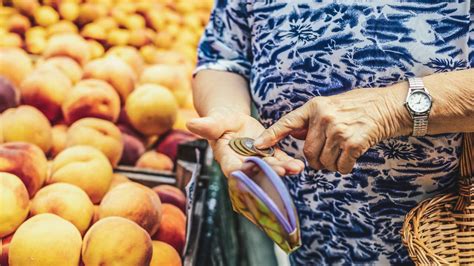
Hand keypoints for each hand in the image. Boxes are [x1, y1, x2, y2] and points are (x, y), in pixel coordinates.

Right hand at [186, 107, 304, 176]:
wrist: (233, 124)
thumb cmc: (221, 123)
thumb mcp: (215, 122)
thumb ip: (207, 126)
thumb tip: (190, 123)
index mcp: (227, 158)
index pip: (233, 168)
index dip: (242, 171)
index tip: (250, 168)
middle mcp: (243, 165)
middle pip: (256, 172)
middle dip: (268, 173)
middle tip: (281, 171)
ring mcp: (258, 163)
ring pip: (271, 169)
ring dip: (283, 170)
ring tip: (295, 168)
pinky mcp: (270, 158)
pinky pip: (280, 162)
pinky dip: (289, 164)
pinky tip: (299, 165)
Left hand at [254, 87, 409, 173]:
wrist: (390, 106)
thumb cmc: (360, 106)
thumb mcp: (331, 105)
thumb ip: (312, 119)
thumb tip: (294, 132)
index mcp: (315, 106)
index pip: (287, 122)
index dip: (271, 136)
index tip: (257, 146)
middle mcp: (323, 117)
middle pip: (307, 152)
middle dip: (314, 161)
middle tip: (325, 159)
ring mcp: (338, 130)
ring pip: (323, 162)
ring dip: (330, 165)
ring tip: (341, 155)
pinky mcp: (353, 142)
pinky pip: (340, 166)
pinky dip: (344, 168)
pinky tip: (351, 158)